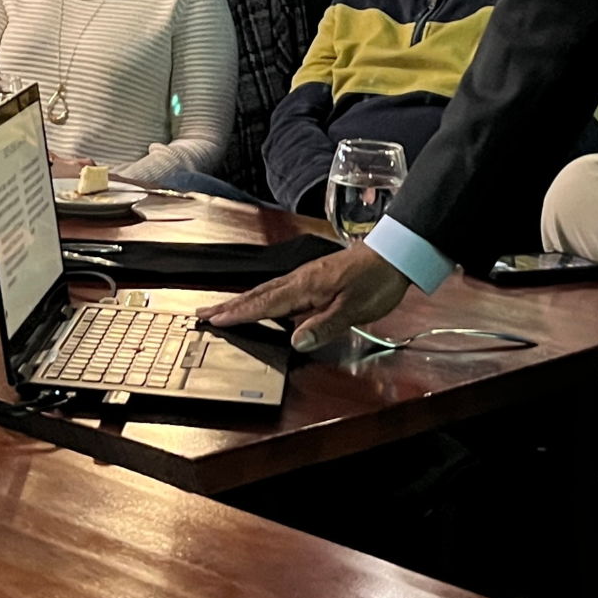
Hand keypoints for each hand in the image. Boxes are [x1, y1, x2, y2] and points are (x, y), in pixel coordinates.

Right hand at [202, 243, 413, 352]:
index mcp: (305, 287)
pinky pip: (280, 288)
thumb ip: (324, 326)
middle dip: (231, 304)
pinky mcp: (315, 276)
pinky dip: (262, 296)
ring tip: (223, 308)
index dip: (240, 314)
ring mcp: (307, 276)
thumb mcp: (353, 310)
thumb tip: (296, 342)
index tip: (215, 320)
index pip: (266, 304)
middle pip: (258, 294)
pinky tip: (262, 301)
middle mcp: (300, 279)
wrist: (394, 256)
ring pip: (267, 290)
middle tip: (203, 312)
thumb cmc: (375, 282)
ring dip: (243, 300)